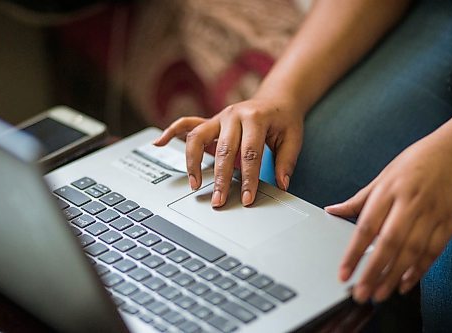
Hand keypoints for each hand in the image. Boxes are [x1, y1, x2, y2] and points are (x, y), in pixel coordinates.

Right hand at [153, 98, 303, 206]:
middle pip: (223, 150)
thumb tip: (281, 185)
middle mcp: (233, 115)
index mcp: (255, 118)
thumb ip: (285, 161)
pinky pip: (186, 124)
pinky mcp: (210, 121)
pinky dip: (170, 132)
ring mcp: (219, 117)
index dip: (248, 178)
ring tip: (194, 184)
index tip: (246, 199)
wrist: (276, 99)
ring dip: (193, 162)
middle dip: (220, 178)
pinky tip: (158, 143)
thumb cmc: (283, 120)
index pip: (250, 154)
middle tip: (218, 200)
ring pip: (198, 137)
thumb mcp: (292, 138)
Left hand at [325, 136, 451, 302]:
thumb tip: (331, 210)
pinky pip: (434, 251)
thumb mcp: (383, 176)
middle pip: (388, 244)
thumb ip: (358, 199)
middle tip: (361, 293)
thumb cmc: (417, 161)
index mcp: (388, 191)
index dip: (353, 254)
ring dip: (394, 275)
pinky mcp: (449, 222)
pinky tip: (405, 282)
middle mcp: (409, 203)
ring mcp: (431, 214)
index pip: (365, 227)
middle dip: (373, 272)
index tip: (344, 273)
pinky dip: (420, 269)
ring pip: (411, 251)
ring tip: (379, 293)